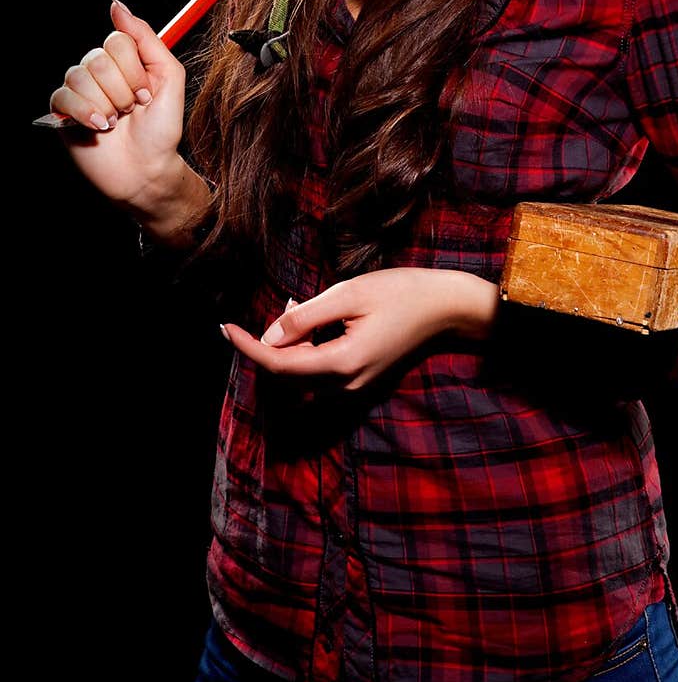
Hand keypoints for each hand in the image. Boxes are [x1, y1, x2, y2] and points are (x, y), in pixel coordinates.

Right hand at [48, 0, 186, 205]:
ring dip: (105, 105)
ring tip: (115, 122)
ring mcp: (81, 89)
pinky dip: (85, 113)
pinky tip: (99, 127)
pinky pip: (63, 96)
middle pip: (99, 59)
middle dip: (122, 92)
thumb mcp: (169, 78)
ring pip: (81, 77)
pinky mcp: (62, 110)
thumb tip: (117, 6)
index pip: (118, 40)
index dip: (134, 71)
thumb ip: (147, 39)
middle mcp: (101, 70)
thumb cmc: (162, 129)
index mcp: (126, 60)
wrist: (147, 170)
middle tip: (131, 111)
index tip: (146, 95)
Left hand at [222, 267, 496, 393]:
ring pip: (303, 375)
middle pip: (289, 373)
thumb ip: (305, 317)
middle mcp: (346, 386)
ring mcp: (356, 388)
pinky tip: (316, 322)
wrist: (448, 309)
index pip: (279, 365)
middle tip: (287, 302)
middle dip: (273, 342)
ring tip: (301, 308)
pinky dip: (309, 351)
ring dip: (291, 346)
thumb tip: (269, 334)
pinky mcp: (362, 382)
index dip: (247, 347)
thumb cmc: (402, 293)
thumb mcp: (348, 294)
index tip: (224, 328)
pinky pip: (322, 373)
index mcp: (342, 364)